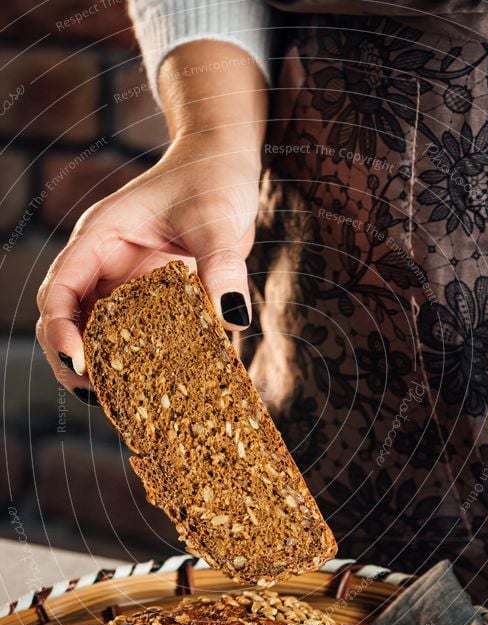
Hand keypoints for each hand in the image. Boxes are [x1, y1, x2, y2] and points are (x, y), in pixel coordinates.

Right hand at [36, 40, 266, 394]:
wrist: (224, 165)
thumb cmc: (212, 177)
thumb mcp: (217, 218)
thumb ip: (222, 266)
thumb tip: (232, 318)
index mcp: (100, 238)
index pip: (61, 287)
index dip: (60, 327)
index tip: (78, 360)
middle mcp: (105, 264)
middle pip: (67, 319)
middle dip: (73, 358)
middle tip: (94, 394)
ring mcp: (126, 282)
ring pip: (98, 332)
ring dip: (104, 364)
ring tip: (120, 401)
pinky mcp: (150, 297)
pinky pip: (135, 334)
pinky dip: (139, 359)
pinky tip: (156, 386)